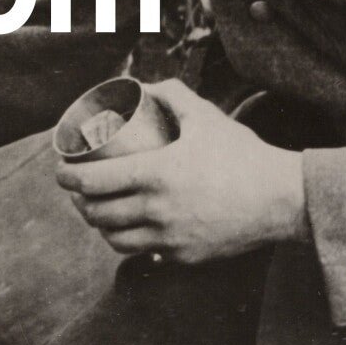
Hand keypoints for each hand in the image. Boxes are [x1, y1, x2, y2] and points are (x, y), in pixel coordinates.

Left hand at [54, 80, 307, 264]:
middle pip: (97, 214)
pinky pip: (145, 253)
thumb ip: (174, 95)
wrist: (285, 200)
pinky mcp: (185, 257)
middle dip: (79, 202)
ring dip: (100, 226)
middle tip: (78, 189)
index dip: (67, 177)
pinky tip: (128, 232)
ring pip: (115, 240)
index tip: (60, 170)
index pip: (92, 182)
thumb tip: (147, 86)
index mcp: (155, 175)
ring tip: (98, 212)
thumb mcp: (206, 117)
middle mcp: (157, 211)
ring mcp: (170, 239)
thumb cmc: (245, 155)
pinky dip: (129, 243)